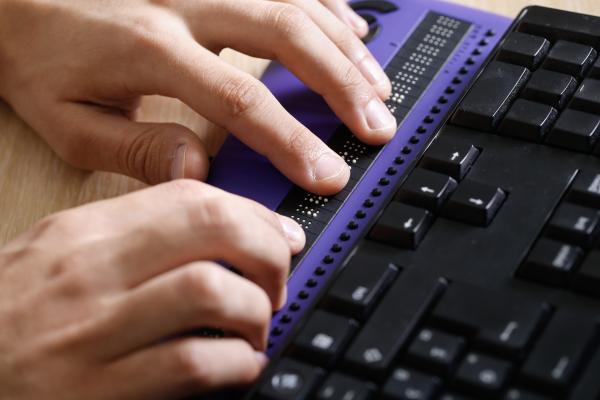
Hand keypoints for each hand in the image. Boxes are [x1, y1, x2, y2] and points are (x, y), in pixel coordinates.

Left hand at [0, 0, 394, 194]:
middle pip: (285, 36)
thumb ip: (133, 148)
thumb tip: (198, 167)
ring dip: (344, 48)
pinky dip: (327, 6)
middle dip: (340, 86)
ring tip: (379, 88)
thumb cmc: (39, 58)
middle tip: (376, 127)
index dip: (290, 140)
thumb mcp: (67, 119)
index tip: (326, 174)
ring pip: (294, 3)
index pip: (240, 98)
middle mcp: (185, 3)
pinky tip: (354, 31)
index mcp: (151, 49)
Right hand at [0, 180, 304, 398]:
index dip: (253, 215)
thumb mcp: (57, 258)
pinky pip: (194, 364)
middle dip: (269, 252)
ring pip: (213, 291)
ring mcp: (94, 332)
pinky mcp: (99, 391)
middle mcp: (92, 272)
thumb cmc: (9, 319)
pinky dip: (236, 364)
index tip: (280, 237)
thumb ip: (132, 239)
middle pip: (214, 229)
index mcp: (84, 233)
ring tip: (256, 328)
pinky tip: (237, 367)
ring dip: (256, 312)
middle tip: (277, 282)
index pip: (191, 196)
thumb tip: (214, 235)